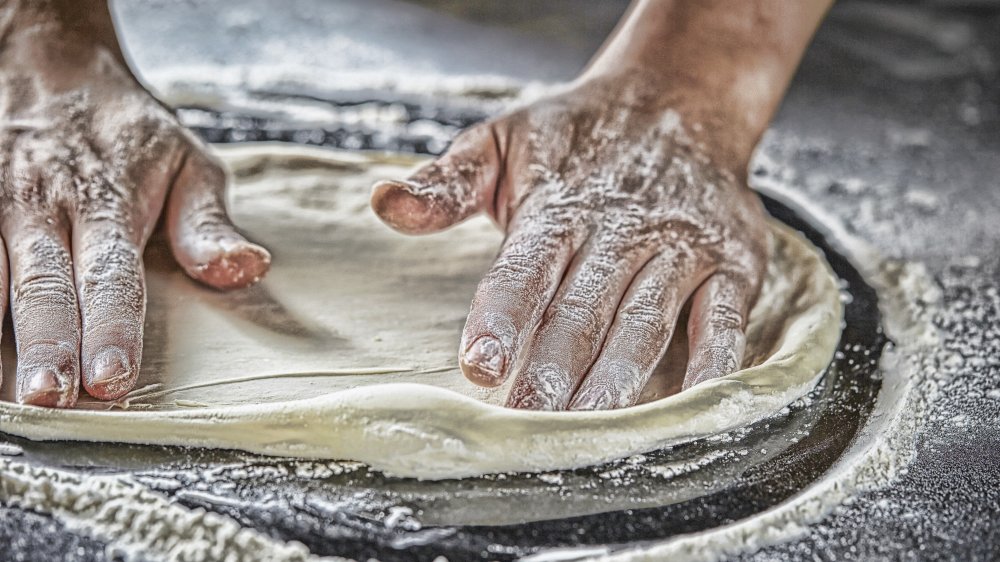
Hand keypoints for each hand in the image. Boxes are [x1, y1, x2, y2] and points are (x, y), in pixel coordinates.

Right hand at [0, 11, 269, 406]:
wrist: (48, 65)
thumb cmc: (127, 132)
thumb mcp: (187, 162)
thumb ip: (208, 223)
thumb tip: (247, 268)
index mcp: (108, 202)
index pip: (112, 274)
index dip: (111, 327)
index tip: (112, 377)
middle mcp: (43, 205)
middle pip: (44, 283)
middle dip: (47, 343)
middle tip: (50, 399)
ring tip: (2, 391)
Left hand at [372, 77, 768, 409]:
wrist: (678, 101)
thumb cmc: (580, 138)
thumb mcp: (505, 143)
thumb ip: (447, 183)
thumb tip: (383, 201)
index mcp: (559, 207)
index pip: (526, 269)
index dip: (503, 317)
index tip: (480, 365)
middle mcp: (622, 230)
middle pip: (584, 310)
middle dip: (553, 371)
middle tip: (526, 423)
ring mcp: (681, 249)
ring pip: (646, 322)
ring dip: (619, 379)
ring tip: (590, 428)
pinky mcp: (732, 263)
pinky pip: (725, 321)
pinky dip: (713, 364)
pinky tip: (690, 406)